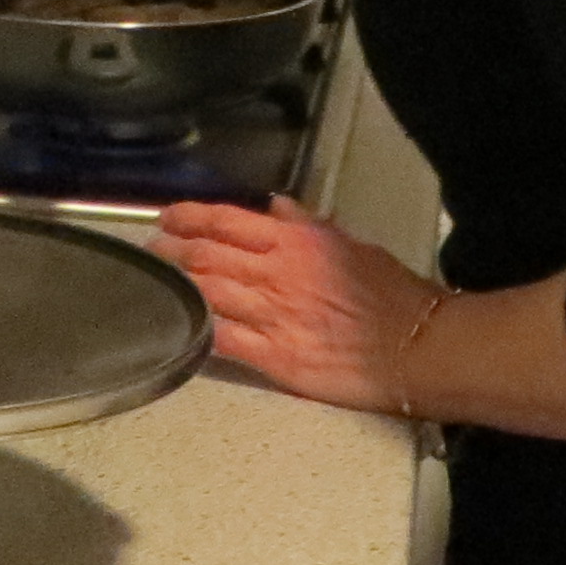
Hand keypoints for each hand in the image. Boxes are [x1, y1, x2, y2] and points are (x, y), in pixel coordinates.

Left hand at [151, 196, 442, 413]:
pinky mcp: (274, 357)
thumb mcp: (350, 243)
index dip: (191, 217)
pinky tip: (178, 326)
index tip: (168, 216)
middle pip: (208, 257)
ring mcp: (271, 316)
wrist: (414, 346)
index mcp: (294, 242)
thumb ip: (307, 224)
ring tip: (155, 281)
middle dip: (173, 251)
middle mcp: (275, 273)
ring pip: (208, 294)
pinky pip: (224, 340)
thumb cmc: (391, 293)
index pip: (228, 222)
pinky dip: (197, 330)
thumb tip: (274, 207)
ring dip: (177, 286)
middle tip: (151, 250)